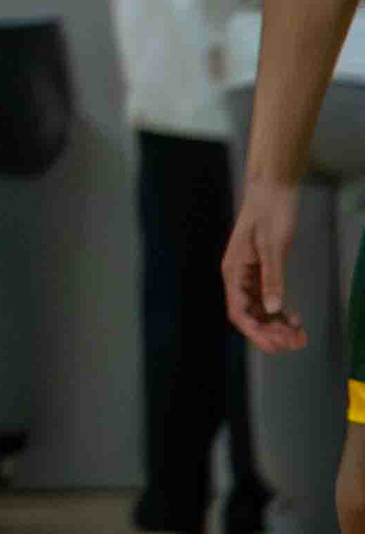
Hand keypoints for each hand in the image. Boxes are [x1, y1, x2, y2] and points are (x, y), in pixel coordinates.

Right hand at [225, 176, 307, 349]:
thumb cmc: (269, 212)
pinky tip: (295, 318)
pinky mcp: (263, 271)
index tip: (276, 346)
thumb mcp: (272, 246)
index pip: (239, 311)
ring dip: (277, 326)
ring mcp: (250, 275)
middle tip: (296, 341)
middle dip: (270, 332)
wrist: (273, 188)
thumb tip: (273, 310)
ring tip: (299, 335)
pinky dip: (280, 313)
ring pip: (260, 311)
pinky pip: (268, 300)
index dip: (255, 332)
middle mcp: (238, 277)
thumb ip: (272, 278)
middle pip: (250, 315)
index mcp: (233, 271)